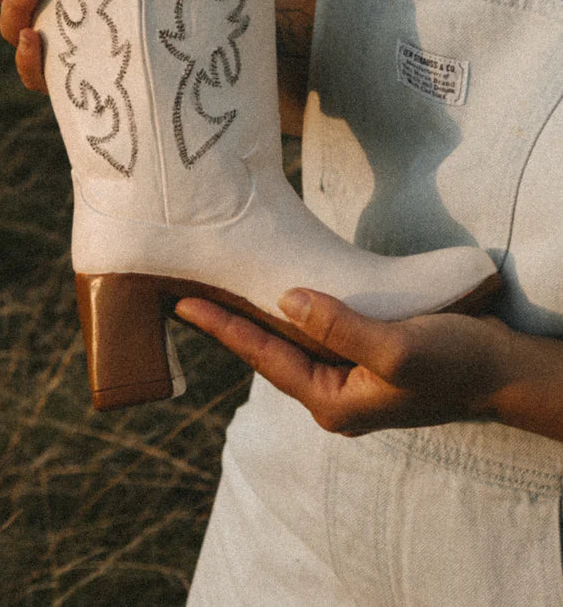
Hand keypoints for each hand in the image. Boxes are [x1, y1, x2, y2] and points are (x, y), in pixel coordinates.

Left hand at [176, 289, 517, 435]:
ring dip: (257, 312)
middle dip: (229, 322)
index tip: (182, 303)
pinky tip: (276, 289)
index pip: (263, 357)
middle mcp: (333, 394)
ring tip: (219, 284)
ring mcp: (348, 377)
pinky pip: (315, 331)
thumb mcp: (396, 346)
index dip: (222, 328)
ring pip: (289, 339)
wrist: (505, 369)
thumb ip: (339, 326)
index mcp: (333, 401)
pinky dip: (291, 309)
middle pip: (268, 350)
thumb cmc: (456, 362)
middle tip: (186, 288)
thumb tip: (285, 299)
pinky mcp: (364, 356)